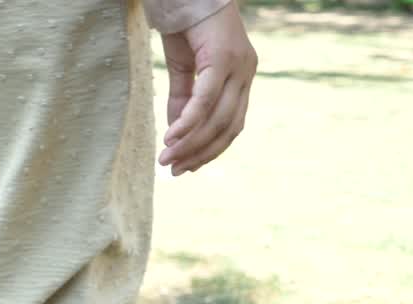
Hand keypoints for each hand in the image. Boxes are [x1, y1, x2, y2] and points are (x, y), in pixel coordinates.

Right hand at [157, 3, 256, 175]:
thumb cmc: (185, 24)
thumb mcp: (183, 67)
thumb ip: (182, 99)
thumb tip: (175, 134)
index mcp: (241, 76)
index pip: (232, 124)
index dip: (210, 149)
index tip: (187, 167)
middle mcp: (246, 73)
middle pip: (227, 127)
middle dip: (199, 153)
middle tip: (173, 170)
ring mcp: (238, 66)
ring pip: (217, 118)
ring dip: (191, 143)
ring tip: (167, 159)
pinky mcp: (223, 59)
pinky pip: (205, 100)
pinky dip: (188, 122)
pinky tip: (171, 138)